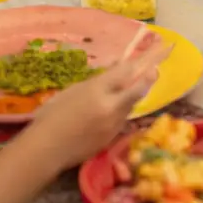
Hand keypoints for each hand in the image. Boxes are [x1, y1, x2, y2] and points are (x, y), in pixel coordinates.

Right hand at [27, 43, 161, 170]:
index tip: (151, 54)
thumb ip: (97, 79)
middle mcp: (111, 106)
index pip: (125, 72)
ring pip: (132, 105)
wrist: (48, 148)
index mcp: (97, 90)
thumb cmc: (53, 114)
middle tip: (155, 70)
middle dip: (148, 79)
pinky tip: (118, 106)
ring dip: (135, 95)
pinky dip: (124, 110)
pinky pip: (123, 119)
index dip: (141, 61)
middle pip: (138, 90)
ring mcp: (114, 123)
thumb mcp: (72, 90)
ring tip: (137, 85)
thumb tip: (116, 66)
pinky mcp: (113, 137)